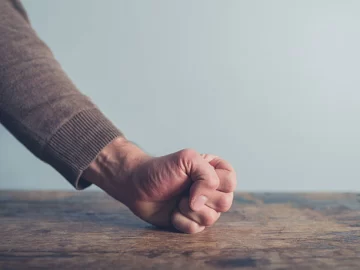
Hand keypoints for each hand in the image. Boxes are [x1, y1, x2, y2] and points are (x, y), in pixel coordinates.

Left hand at [83, 137, 235, 233]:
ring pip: (212, 218)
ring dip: (189, 210)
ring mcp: (202, 207)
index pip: (231, 180)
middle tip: (184, 192)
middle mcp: (211, 190)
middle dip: (202, 198)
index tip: (194, 180)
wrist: (137, 187)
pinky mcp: (191, 222)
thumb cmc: (160, 170)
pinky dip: (182, 221)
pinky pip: (197, 229)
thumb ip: (206, 174)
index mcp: (213, 171)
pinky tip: (173, 212)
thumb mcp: (186, 159)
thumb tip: (201, 203)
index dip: (214, 184)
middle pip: (226, 202)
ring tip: (177, 201)